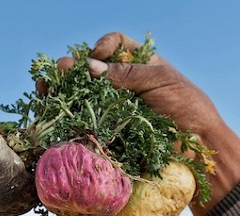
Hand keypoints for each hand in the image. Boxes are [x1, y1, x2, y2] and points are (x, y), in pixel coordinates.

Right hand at [55, 32, 239, 215]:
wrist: (193, 146)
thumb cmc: (185, 108)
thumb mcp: (160, 81)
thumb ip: (126, 73)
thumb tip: (89, 67)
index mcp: (138, 64)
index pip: (113, 45)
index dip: (101, 48)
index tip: (95, 57)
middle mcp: (122, 84)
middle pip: (91, 70)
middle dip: (71, 69)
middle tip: (59, 72)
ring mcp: (113, 108)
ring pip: (83, 96)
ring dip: (62, 92)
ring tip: (46, 89)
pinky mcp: (109, 129)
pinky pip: (86, 120)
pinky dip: (68, 116)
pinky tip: (52, 111)